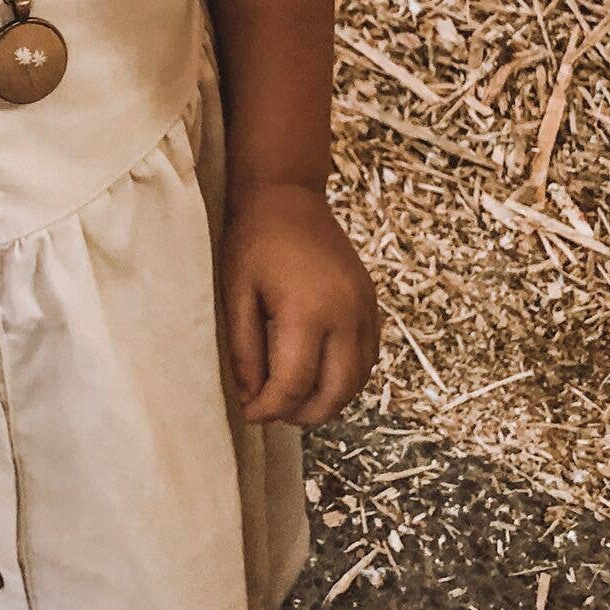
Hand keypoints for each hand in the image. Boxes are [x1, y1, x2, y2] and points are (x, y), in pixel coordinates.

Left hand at [220, 181, 379, 427]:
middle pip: (335, 392)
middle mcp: (345, 315)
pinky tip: (321, 375)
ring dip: (329, 400)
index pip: (294, 384)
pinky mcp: (372, 303)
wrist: (287, 196)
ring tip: (295, 398)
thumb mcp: (237, 293)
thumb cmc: (254, 241)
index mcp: (307, 312)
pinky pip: (369, 357)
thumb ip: (245, 350)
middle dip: (302, 413)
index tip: (249, 412)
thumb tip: (252, 397)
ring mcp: (365, 309)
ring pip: (358, 381)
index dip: (269, 408)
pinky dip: (348, 377)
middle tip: (273, 411)